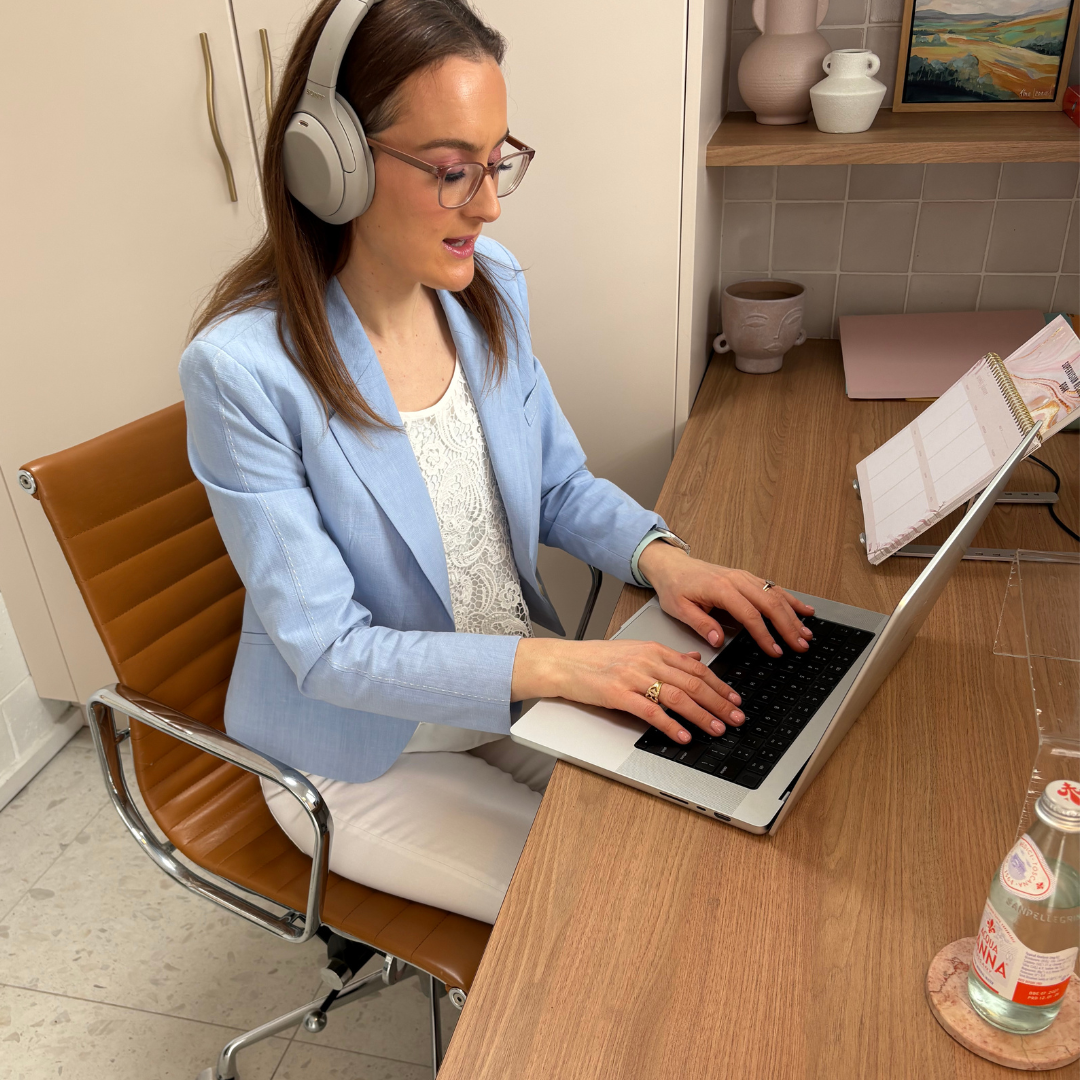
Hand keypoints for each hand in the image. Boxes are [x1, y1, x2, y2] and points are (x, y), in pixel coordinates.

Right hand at [511, 637, 744, 742]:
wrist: (565, 662)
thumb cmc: (596, 659)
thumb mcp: (636, 650)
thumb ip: (667, 656)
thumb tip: (696, 658)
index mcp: (654, 650)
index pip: (696, 668)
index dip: (719, 685)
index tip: (735, 699)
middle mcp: (647, 661)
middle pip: (692, 683)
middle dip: (719, 702)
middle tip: (736, 718)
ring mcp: (633, 677)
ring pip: (677, 697)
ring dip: (701, 715)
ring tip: (717, 729)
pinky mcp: (618, 694)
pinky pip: (650, 711)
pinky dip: (670, 725)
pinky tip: (682, 735)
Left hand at [636, 541, 815, 656]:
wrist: (672, 565)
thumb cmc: (675, 586)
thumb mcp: (679, 609)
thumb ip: (700, 624)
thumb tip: (718, 640)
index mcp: (720, 588)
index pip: (749, 614)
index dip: (765, 634)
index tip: (775, 650)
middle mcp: (736, 580)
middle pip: (769, 604)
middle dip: (788, 626)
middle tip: (800, 646)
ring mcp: (744, 577)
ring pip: (775, 595)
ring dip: (793, 615)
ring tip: (807, 633)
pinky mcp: (747, 578)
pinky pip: (773, 588)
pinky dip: (791, 599)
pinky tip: (805, 610)